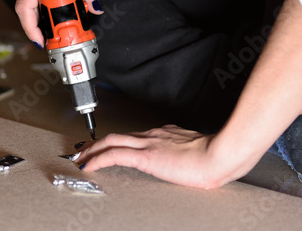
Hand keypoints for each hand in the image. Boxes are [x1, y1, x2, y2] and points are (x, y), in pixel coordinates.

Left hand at [76, 125, 225, 188]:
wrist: (220, 155)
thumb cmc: (215, 156)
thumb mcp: (197, 151)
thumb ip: (185, 151)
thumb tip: (184, 157)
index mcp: (164, 135)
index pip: (133, 137)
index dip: (118, 142)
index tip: (110, 148)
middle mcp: (153, 135)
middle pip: (117, 136)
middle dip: (98, 144)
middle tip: (84, 150)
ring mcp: (148, 144)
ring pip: (111, 142)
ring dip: (92, 150)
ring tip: (80, 158)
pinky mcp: (145, 156)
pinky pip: (114, 155)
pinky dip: (97, 159)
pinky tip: (88, 165)